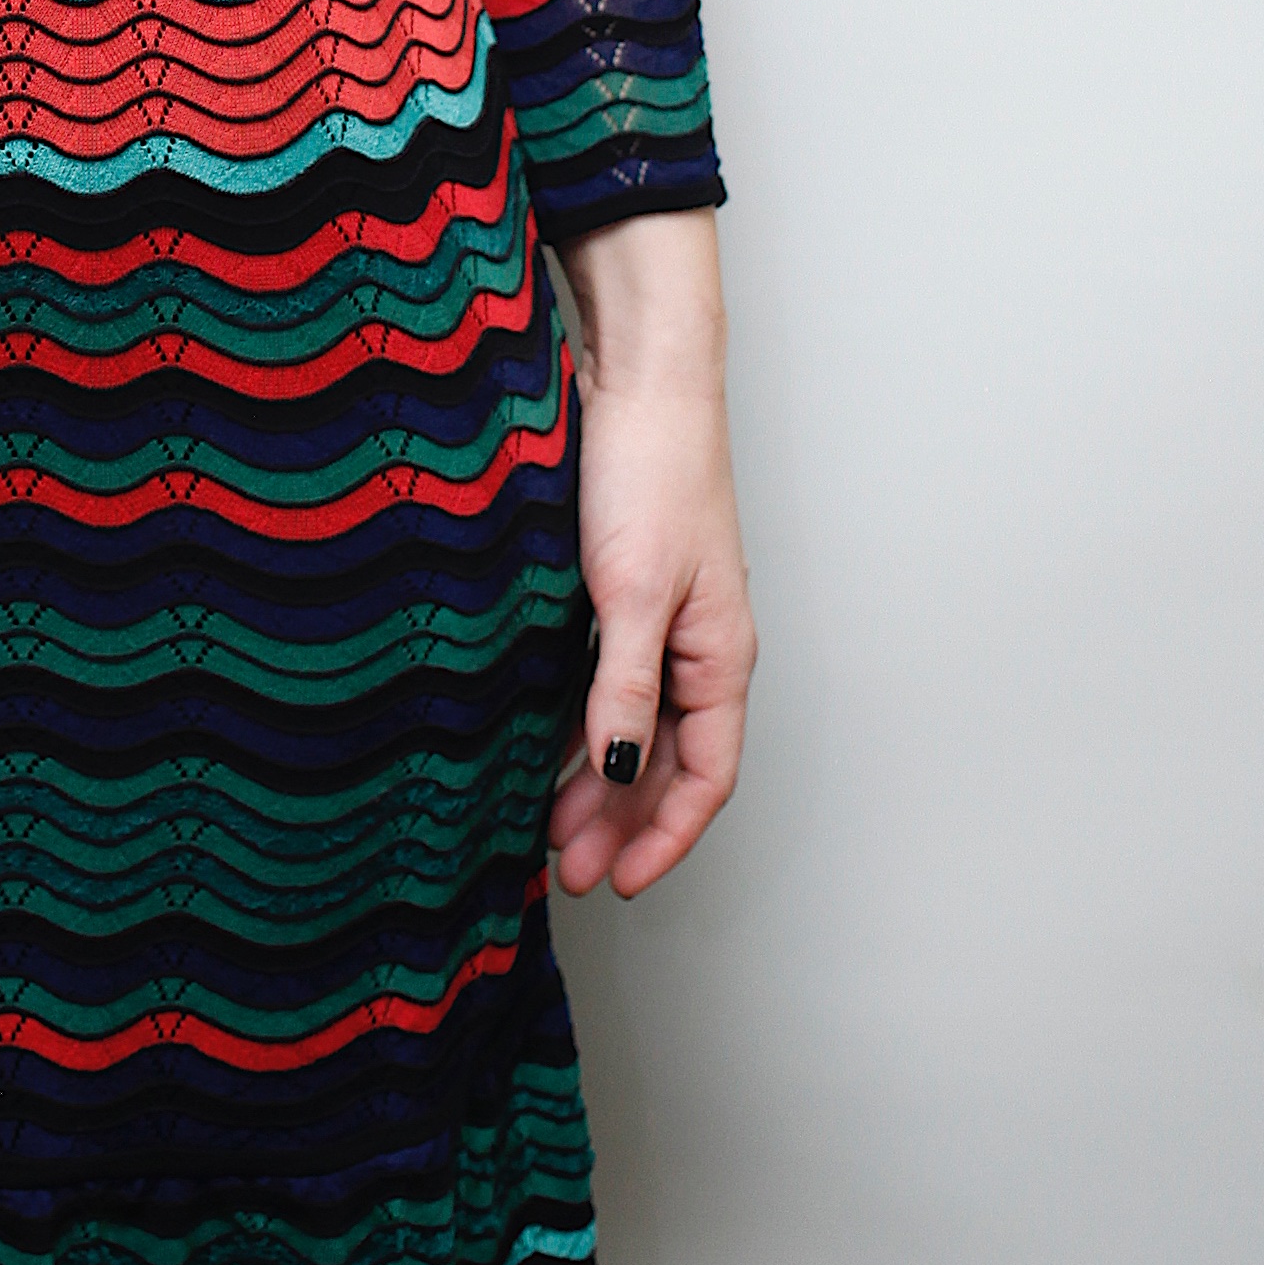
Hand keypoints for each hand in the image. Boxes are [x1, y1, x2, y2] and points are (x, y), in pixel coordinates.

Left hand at [544, 206, 751, 902]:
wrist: (639, 384)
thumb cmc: (654, 475)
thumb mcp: (635, 594)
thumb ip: (627, 687)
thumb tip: (616, 770)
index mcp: (721, 656)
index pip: (706, 776)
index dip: (666, 836)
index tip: (621, 880)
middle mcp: (699, 649)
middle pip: (668, 763)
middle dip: (623, 823)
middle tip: (567, 870)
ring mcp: (664, 623)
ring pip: (635, 728)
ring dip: (596, 783)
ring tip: (547, 828)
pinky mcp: (624, 594)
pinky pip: (609, 685)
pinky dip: (579, 726)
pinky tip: (542, 750)